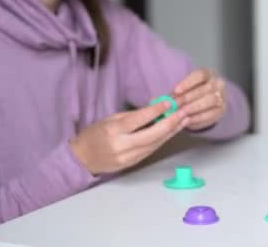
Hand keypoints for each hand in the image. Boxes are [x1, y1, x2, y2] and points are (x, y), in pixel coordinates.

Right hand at [70, 101, 188, 174]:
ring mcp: (128, 157)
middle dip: (170, 123)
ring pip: (155, 144)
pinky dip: (163, 139)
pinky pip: (152, 150)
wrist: (82, 159)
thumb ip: (133, 115)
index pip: (137, 120)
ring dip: (172, 132)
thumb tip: (156, 107)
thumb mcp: (110, 119)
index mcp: (112, 131)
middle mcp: (121, 146)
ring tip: (184, 120)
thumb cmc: (95, 134)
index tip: (169, 103)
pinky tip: (173, 131)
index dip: (155, 111)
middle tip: (184, 112)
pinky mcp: (133, 164)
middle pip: (152, 135)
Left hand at [173, 68, 226, 130]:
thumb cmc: (191, 93)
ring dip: (193, 107)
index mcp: (208, 74)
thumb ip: (177, 93)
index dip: (188, 82)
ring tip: (180, 113)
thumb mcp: (185, 89)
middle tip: (174, 105)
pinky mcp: (222, 110)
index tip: (176, 91)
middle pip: (204, 89)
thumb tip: (164, 100)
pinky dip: (198, 118)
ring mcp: (222, 96)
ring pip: (210, 101)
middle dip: (187, 98)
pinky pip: (211, 114)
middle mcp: (218, 83)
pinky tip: (188, 120)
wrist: (205, 104)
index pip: (200, 75)